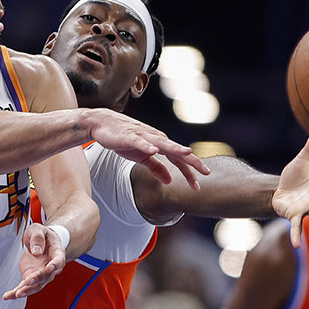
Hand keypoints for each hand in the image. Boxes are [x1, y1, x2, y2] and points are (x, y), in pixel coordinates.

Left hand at [3, 223, 66, 299]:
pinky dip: (16, 292)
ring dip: (27, 290)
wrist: (42, 242)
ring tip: (16, 294)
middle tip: (28, 282)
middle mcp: (51, 267)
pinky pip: (25, 287)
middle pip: (46, 276)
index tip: (49, 268)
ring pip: (36, 285)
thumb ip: (38, 238)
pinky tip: (9, 296)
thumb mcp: (39, 229)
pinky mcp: (31, 278)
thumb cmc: (43, 235)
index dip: (55, 265)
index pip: (58, 260)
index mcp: (57, 253)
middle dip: (37, 280)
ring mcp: (42, 274)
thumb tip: (37, 251)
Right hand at [85, 109, 209, 187]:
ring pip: (163, 143)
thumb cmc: (124, 140)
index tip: (198, 185)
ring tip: (188, 153)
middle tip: (206, 172)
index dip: (189, 172)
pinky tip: (154, 150)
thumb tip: (170, 179)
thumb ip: (156, 168)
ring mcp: (143, 136)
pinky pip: (140, 141)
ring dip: (175, 148)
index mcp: (160, 145)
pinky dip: (147, 145)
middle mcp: (156, 138)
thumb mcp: (142, 158)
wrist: (103, 124)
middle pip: (177, 151)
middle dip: (192, 161)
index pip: (179, 159)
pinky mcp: (129, 136)